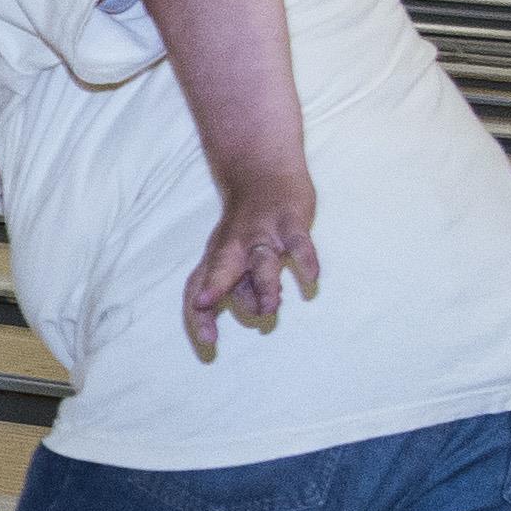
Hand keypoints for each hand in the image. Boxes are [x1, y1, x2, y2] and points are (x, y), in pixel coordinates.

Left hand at [179, 175, 324, 357]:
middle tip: (205, 308)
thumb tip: (254, 312)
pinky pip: (298, 242)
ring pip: (260, 259)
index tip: (208, 340)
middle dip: (213, 288)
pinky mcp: (290, 221)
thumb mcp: (239, 255)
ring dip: (264, 284)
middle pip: (219, 267)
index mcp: (217, 255)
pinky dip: (305, 260)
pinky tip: (311, 280)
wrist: (262, 170)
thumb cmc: (249, 224)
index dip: (200, 313)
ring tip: (270, 308)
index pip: (199, 284)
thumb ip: (243, 285)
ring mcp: (263, 232)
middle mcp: (235, 244)